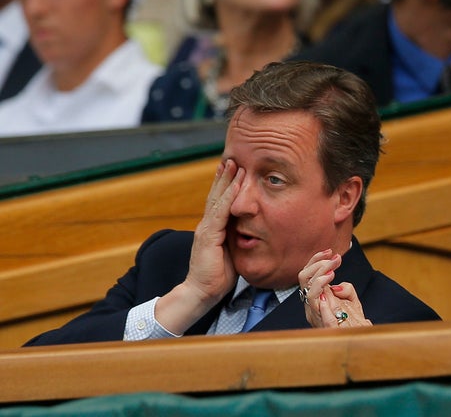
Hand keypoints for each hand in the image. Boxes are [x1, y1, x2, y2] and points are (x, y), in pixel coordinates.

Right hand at [186, 159, 242, 301]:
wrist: (202, 292)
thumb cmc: (217, 276)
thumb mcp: (231, 252)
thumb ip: (236, 238)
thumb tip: (248, 230)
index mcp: (212, 228)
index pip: (219, 202)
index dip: (226, 186)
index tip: (233, 170)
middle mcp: (207, 225)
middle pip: (216, 195)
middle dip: (225, 176)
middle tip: (232, 158)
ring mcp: (206, 229)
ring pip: (217, 199)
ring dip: (226, 180)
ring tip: (233, 164)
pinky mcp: (208, 236)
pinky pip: (220, 212)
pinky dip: (228, 197)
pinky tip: (235, 185)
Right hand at [299, 250, 371, 328]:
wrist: (358, 338)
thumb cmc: (352, 320)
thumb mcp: (351, 300)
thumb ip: (346, 289)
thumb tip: (337, 285)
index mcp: (315, 297)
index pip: (307, 274)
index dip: (316, 260)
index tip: (330, 252)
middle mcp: (311, 304)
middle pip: (304, 278)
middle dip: (319, 264)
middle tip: (336, 259)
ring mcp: (316, 314)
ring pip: (309, 292)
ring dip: (320, 277)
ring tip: (333, 271)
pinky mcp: (325, 324)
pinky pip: (318, 310)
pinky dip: (322, 298)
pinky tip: (330, 288)